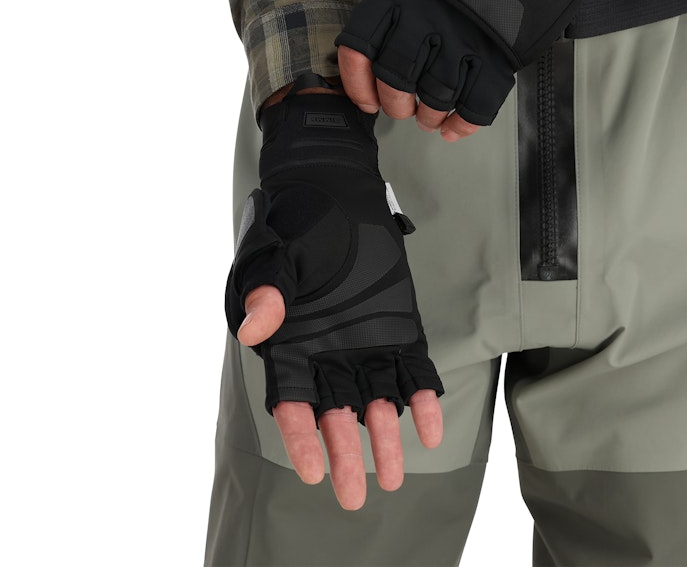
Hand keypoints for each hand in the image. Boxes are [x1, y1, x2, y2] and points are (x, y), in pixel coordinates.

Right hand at [225, 81, 444, 509]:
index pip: (293, 400)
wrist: (333, 190)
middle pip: (334, 413)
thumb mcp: (273, 252)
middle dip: (344, 454)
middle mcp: (326, 353)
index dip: (301, 436)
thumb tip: (255, 327)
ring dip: (385, 437)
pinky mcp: (397, 328)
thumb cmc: (293, 222)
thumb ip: (266, 290)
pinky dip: (422, 398)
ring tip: (394, 477)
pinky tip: (431, 427)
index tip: (312, 469)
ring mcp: (363, 343)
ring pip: (375, 401)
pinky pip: (412, 371)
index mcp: (290, 344)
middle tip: (355, 496)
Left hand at [335, 0, 637, 129]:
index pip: (359, 46)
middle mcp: (425, 16)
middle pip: (397, 78)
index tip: (365, 102)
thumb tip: (374, 52)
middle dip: (396, 104)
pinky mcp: (498, 51)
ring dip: (430, 115)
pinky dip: (465, 123)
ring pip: (435, 94)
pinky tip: (455, 130)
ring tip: (429, 118)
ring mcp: (463, 35)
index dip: (357, 82)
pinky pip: (478, 102)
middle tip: (403, 109)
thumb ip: (395, 0)